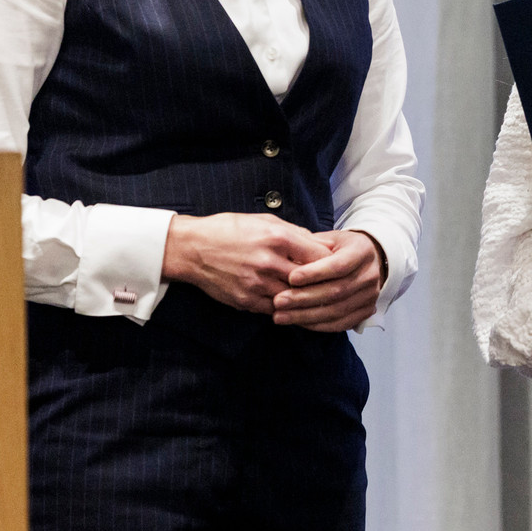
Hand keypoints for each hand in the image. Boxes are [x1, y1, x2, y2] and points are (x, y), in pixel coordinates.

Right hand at [161, 212, 331, 314]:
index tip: (340, 265)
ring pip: (294, 299)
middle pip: (310, 281)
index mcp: (277, 238)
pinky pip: (274, 309)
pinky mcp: (245, 301)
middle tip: (336, 286)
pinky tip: (294, 305)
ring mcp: (257, 284)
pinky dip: (286, 308)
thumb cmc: (229, 230)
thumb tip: (320, 245)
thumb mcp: (264, 221)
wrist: (191, 248)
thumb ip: (295, 233)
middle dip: (324, 284)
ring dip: (306, 299)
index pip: (319, 256)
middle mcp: (269, 262)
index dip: (333, 262)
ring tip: (318, 298)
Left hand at [274, 229, 384, 331]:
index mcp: (362, 251)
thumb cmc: (341, 249)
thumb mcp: (328, 239)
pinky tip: (297, 322)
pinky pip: (340, 324)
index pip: (339, 265)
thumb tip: (287, 261)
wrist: (368, 260)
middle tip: (279, 301)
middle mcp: (370, 275)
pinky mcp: (366, 311)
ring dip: (306, 315)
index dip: (315, 273)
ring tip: (281, 316)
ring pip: (336, 310)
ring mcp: (370, 295)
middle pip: (337, 291)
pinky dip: (317, 325)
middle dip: (304, 298)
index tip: (291, 278)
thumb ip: (311, 247)